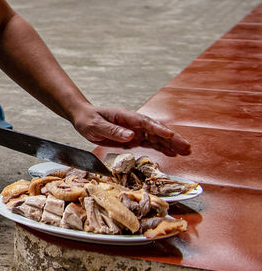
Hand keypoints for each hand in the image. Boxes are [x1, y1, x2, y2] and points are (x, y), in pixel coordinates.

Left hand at [71, 106, 191, 156]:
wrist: (83, 118)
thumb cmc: (88, 120)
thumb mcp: (96, 126)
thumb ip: (113, 131)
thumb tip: (131, 135)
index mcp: (126, 117)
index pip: (145, 123)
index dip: (159, 129)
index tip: (171, 135)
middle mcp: (134, 123)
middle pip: (156, 130)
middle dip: (172, 138)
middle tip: (187, 146)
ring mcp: (135, 130)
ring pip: (157, 137)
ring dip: (171, 144)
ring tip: (186, 151)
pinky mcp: (134, 138)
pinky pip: (150, 143)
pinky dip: (162, 148)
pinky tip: (173, 153)